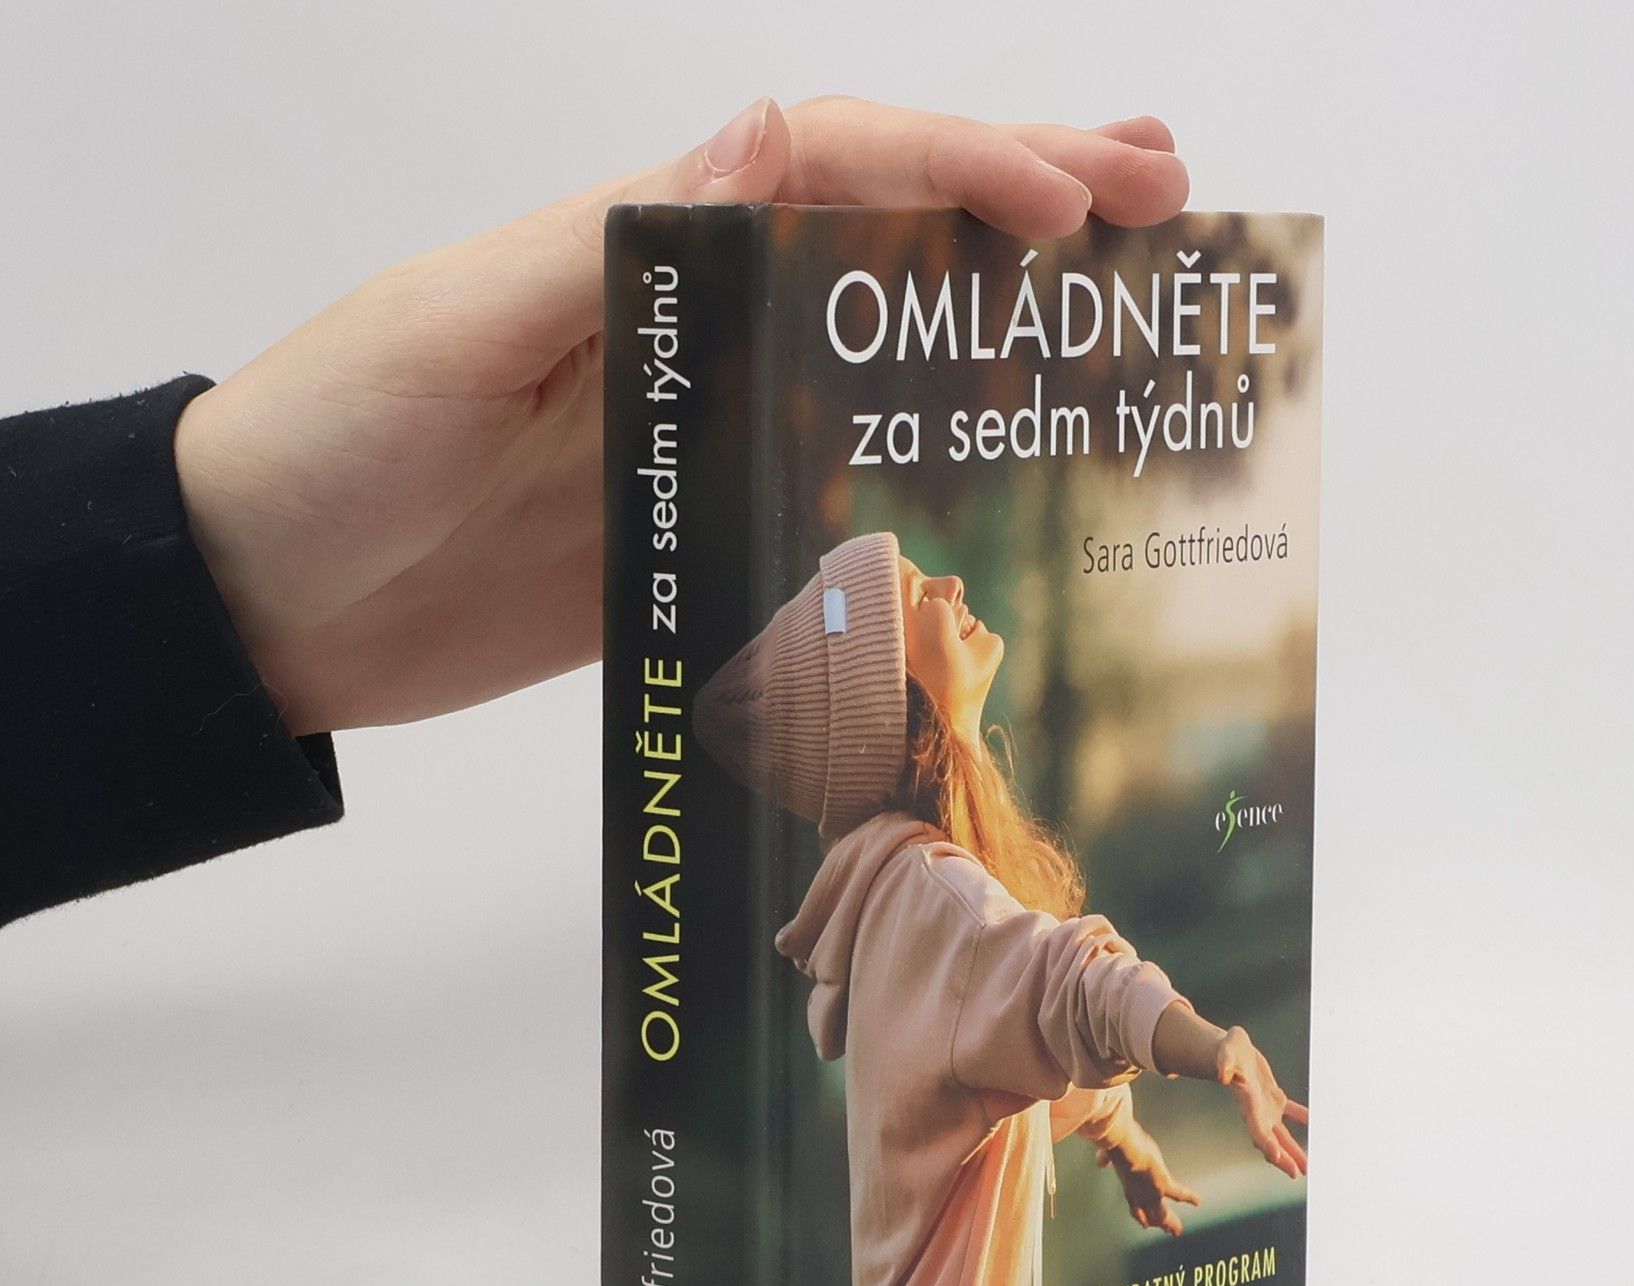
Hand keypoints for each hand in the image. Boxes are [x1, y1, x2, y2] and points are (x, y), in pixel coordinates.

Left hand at [173, 97, 1188, 736]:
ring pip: (878, 355)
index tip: (1079, 207)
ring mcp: (702, 429)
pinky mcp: (694, 532)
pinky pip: (832, 488)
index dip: (964, 169)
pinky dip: (924, 471)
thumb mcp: (462, 326)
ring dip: (1000, 328)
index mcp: (639, 243)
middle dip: (1025, 199)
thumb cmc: (328, 445)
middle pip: (882, 236)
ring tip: (1119, 310)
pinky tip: (1002, 471)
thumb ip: (619, 239)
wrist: (262, 603)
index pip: (832, 169)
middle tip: (1166, 193)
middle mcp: (691, 322)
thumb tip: (774, 128)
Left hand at [1097, 1122, 1201, 1235]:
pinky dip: (1190, 1197)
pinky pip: (1180, 1193)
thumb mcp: (1109, 1155)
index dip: (1141, 1217)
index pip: (1136, 1209)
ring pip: (1162, 1214)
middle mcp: (1140, 1196)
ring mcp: (1151, 1193)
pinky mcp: (1164, 1185)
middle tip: (1167, 1231)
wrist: (1124, 1147)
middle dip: (1159, 1224)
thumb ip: (1105, 1158)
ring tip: (1178, 1231)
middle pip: (1151, 1216)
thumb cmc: (1116, 1149)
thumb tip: (1101, 1160)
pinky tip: (1198, 1201)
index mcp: (1129, 1189)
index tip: (1145, 1225)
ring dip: (1170, 1223)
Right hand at [1214, 1027, 1308, 1177]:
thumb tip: (1223, 1076)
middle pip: (1269, 1139)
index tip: (1276, 1157)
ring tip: (1307, 1166)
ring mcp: (1266, 1106)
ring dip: (1293, 1150)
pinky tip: (1314, 1122)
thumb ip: (1223, 1062)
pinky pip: (1291, 1111)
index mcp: (1246, 1103)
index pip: (1255, 1128)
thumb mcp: (1225, 1049)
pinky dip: (1302, 1118)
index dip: (1265, 1143)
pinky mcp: (1274, 1097)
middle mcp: (1256, 1111)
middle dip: (1282, 1157)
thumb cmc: (1226, 1049)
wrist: (1229, 1049)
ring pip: (1281, 1134)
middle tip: (1297, 1174)